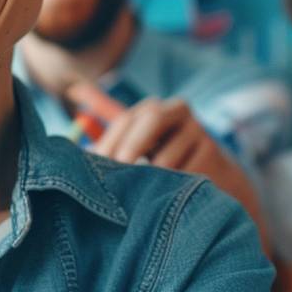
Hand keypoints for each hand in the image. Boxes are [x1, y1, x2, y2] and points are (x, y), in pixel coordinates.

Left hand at [91, 96, 271, 255]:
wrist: (217, 174)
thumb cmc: (164, 155)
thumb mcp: (139, 136)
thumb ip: (108, 112)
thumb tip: (75, 89)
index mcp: (155, 107)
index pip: (126, 118)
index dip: (109, 141)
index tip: (95, 164)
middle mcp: (179, 111)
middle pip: (151, 119)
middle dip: (130, 147)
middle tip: (116, 173)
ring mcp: (199, 132)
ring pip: (166, 155)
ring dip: (148, 177)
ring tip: (135, 194)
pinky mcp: (212, 156)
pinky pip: (184, 175)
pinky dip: (168, 190)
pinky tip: (160, 202)